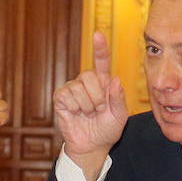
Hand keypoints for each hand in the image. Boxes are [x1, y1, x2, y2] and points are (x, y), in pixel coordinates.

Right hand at [53, 32, 126, 180]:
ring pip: (79, 87)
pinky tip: (76, 114)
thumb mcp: (120, 116)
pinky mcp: (61, 98)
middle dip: (97, 96)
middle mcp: (87, 82)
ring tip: (88, 114)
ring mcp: (73, 89)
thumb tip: (115, 80)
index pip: (101, 61)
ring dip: (87, 105)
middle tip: (99, 110)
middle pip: (89, 75)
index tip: (98, 35)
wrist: (92, 146)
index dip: (100, 48)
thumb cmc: (107, 130)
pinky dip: (75, 108)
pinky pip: (68, 95)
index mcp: (104, 83)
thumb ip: (119, 99)